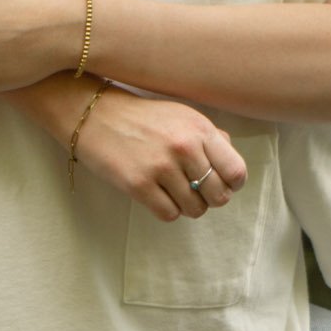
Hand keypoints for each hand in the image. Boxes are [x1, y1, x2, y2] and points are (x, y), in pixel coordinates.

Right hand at [76, 88, 247, 221]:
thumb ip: (210, 137)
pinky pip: (169, 214)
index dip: (232, 184)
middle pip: (218, 195)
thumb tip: (230, 166)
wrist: (95, 115)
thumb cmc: (143, 118)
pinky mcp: (138, 185)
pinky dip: (167, 210)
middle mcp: (184, 147)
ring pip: (194, 209)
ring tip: (174, 193)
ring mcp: (161, 167)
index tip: (222, 184)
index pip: (235, 170)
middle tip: (195, 191)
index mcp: (199, 129)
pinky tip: (157, 196)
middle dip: (210, 198)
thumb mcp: (183, 115)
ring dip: (187, 206)